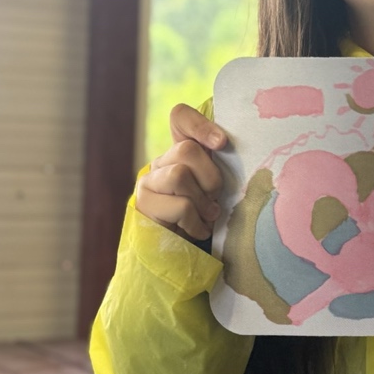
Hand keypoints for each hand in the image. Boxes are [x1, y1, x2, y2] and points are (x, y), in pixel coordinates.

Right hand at [135, 104, 227, 240]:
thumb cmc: (208, 218)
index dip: (200, 124)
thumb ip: (223, 167)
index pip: (180, 117)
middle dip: (210, 178)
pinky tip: (197, 230)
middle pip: (186, 149)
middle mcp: (160, 162)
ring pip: (179, 175)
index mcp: (181, 152)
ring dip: (201, 201)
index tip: (222, 144)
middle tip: (214, 200)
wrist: (182, 256)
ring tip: (207, 216)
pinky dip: (195, 221)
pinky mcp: (143, 204)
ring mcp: (148, 182)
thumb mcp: (219, 188)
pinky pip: (179, 205)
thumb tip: (231, 150)